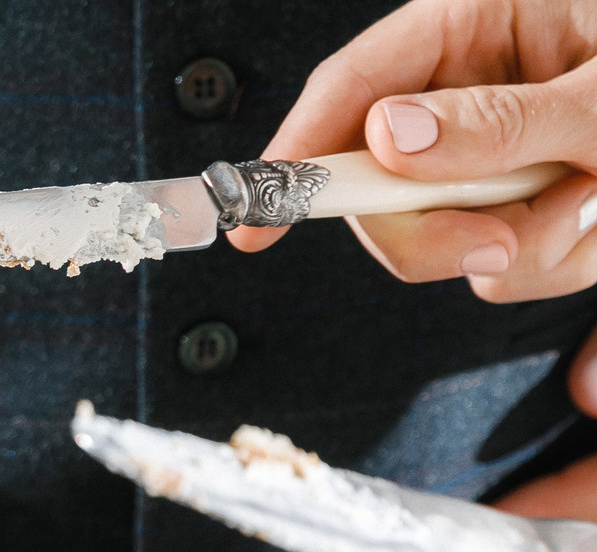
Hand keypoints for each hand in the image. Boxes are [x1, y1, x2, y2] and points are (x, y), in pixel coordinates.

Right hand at [230, 0, 596, 295]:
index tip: (254, 219)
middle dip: (436, 230)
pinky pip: (506, 263)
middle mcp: (477, 90)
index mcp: (482, 20)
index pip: (355, 83)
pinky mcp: (532, 203)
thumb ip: (503, 120)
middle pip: (384, 186)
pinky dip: (560, 258)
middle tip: (492, 244)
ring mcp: (500, 154)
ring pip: (449, 237)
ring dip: (527, 245)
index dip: (297, 151)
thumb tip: (388, 141)